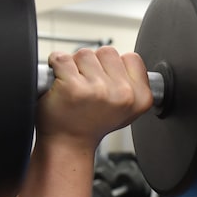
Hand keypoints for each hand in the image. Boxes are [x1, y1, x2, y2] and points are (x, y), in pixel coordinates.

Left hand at [36, 47, 152, 148]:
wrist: (69, 143)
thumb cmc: (93, 124)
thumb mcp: (127, 109)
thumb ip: (133, 83)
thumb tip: (126, 60)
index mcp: (140, 98)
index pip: (131, 58)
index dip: (114, 66)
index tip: (105, 82)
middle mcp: (123, 94)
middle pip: (107, 52)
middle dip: (94, 64)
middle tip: (88, 86)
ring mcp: (98, 90)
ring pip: (85, 53)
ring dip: (75, 65)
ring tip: (75, 86)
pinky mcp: (73, 87)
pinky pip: (62, 58)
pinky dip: (55, 65)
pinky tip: (60, 81)